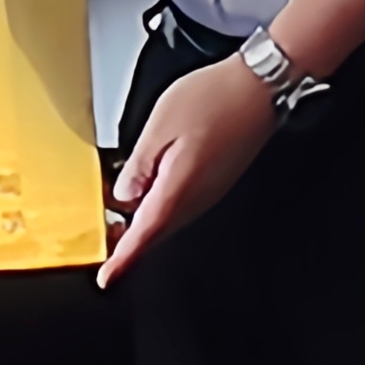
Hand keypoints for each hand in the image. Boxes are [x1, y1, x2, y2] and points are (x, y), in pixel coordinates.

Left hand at [97, 54, 282, 285]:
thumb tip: (125, 194)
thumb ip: (139, 165)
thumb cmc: (215, 98)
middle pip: (158, 231)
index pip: (146, 233)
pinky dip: (161, 206)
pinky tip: (150, 189)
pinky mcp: (218, 181)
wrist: (260, 87)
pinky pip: (184, 205)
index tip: (108, 277)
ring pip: (171, 219)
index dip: (124, 258)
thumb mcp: (160, 125)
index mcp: (180, 187)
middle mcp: (199, 198)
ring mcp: (211, 192)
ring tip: (119, 212)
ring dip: (145, 221)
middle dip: (130, 240)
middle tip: (105, 240)